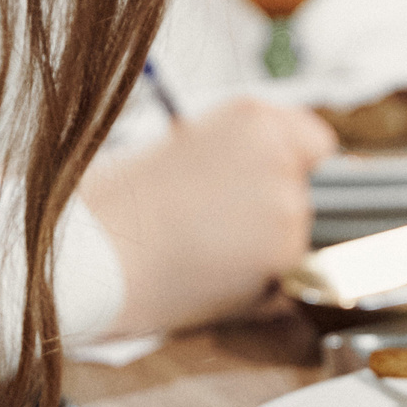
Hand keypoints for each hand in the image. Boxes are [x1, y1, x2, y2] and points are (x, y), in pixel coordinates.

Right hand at [77, 97, 335, 335]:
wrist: (93, 251)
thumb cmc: (118, 202)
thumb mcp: (181, 149)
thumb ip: (236, 157)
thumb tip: (269, 184)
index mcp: (253, 118)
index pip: (313, 140)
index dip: (289, 163)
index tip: (264, 181)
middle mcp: (279, 157)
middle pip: (298, 191)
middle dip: (266, 210)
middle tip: (210, 225)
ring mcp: (287, 210)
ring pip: (290, 238)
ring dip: (259, 250)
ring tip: (197, 252)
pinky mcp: (283, 261)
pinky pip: (282, 281)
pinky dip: (256, 288)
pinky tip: (206, 279)